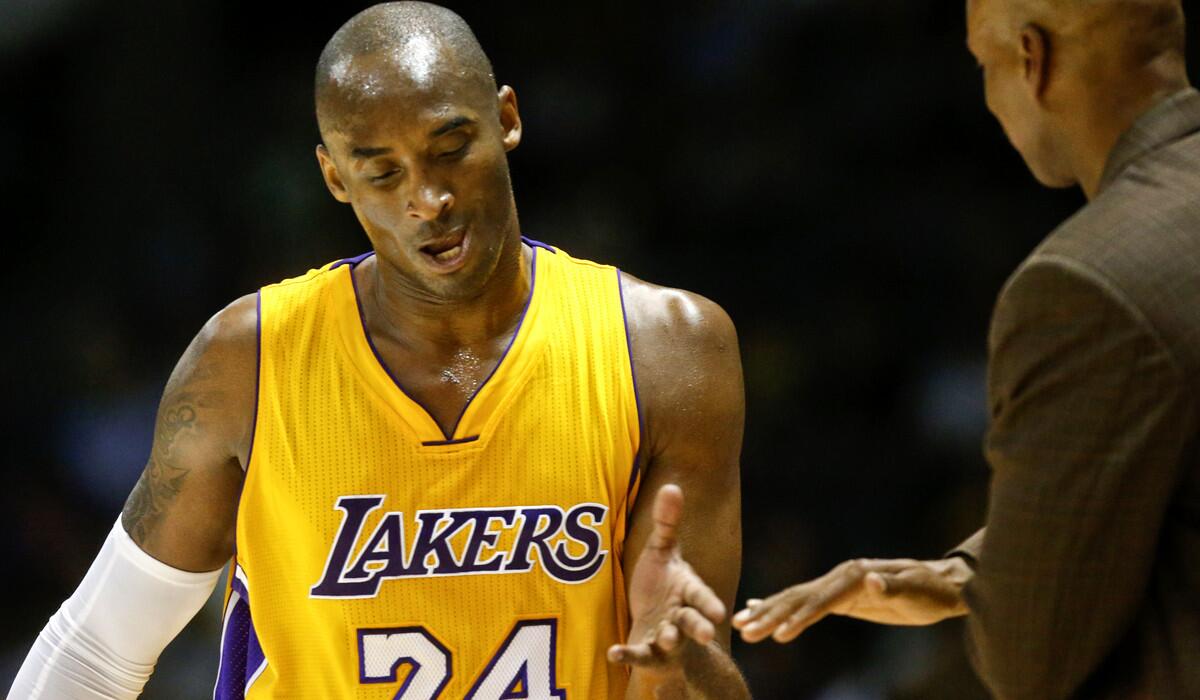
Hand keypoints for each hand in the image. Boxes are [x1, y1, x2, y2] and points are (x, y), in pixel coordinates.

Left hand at [607, 484, 726, 669]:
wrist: (656, 623)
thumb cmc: (663, 585)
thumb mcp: (662, 552)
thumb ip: (667, 523)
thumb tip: (672, 485)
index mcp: (688, 591)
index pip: (701, 596)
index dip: (709, 603)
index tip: (719, 612)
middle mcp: (682, 616)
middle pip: (693, 623)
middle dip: (699, 627)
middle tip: (708, 634)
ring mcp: (667, 637)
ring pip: (671, 641)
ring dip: (670, 640)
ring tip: (668, 639)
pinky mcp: (648, 653)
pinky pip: (639, 655)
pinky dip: (627, 656)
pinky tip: (613, 654)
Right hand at [732, 556, 971, 642]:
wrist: (945, 585)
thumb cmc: (933, 591)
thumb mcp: (917, 591)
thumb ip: (890, 586)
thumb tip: (869, 578)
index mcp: (853, 574)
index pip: (820, 600)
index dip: (800, 617)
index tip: (780, 635)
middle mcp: (840, 576)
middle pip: (798, 597)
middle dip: (770, 615)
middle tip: (743, 632)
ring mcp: (837, 585)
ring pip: (794, 599)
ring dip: (766, 612)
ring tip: (738, 625)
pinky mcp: (840, 596)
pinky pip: (803, 602)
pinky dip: (779, 606)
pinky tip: (758, 608)